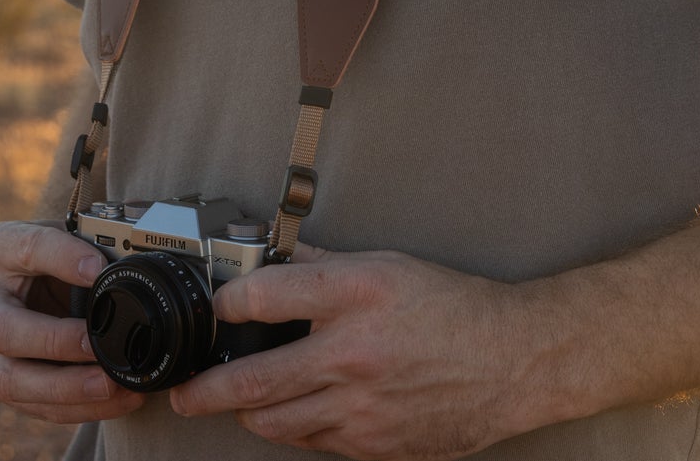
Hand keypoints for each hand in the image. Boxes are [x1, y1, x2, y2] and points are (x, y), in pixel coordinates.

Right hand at [0, 218, 145, 424]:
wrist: (38, 282)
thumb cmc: (57, 256)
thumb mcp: (70, 236)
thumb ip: (92, 244)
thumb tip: (124, 266)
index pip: (28, 249)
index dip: (62, 258)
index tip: (98, 268)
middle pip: (4, 330)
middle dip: (54, 342)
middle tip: (96, 344)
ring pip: (12, 380)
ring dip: (67, 387)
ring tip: (113, 383)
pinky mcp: (3, 381)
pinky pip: (34, 404)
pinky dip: (78, 406)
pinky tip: (116, 398)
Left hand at [166, 245, 538, 458]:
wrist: (514, 361)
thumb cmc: (454, 307)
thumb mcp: (388, 266)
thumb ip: (324, 265)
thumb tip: (271, 258)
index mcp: (356, 293)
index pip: (264, 296)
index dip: (227, 303)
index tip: (217, 309)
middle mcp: (353, 351)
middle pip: (252, 380)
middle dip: (205, 390)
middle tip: (184, 393)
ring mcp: (362, 405)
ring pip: (274, 422)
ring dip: (248, 415)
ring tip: (238, 405)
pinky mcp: (373, 444)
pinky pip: (313, 442)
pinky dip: (297, 428)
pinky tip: (298, 412)